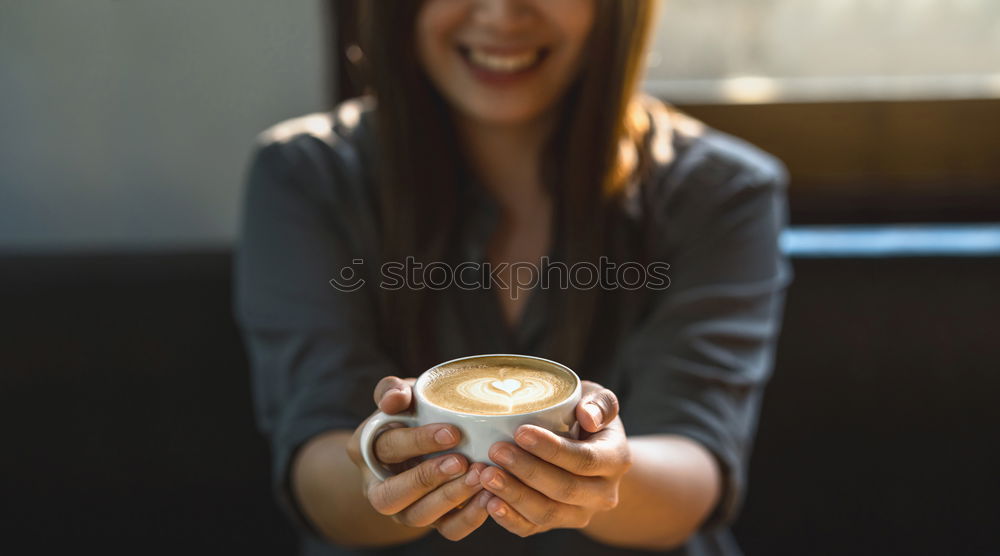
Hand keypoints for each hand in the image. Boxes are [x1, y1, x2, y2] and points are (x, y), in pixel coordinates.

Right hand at [347, 376, 493, 540]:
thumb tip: (394, 398)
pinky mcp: (433, 522)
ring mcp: (405, 509)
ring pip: (419, 516)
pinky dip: (470, 518)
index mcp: (366, 451)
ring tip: (480, 477)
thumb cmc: (413, 412)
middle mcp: (379, 487)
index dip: (418, 442)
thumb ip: (392, 390)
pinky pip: (448, 530)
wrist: (430, 441)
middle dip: (427, 478)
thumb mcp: (400, 396)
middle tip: (462, 461)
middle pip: (391, 495)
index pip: (386, 448)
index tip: (452, 432)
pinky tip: (490, 497)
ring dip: (451, 498)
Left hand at [478, 381, 630, 536]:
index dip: (552, 449)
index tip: (521, 432)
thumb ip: (600, 403)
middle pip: (565, 489)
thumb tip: (588, 416)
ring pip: (547, 513)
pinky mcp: (556, 524)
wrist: (589, 455)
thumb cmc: (587, 418)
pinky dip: (509, 518)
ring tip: (485, 475)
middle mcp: (602, 493)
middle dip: (528, 471)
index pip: (585, 460)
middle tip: (496, 450)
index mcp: (615, 460)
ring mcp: (580, 513)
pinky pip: (532, 528)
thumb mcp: (598, 401)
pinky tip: (489, 501)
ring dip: (514, 495)